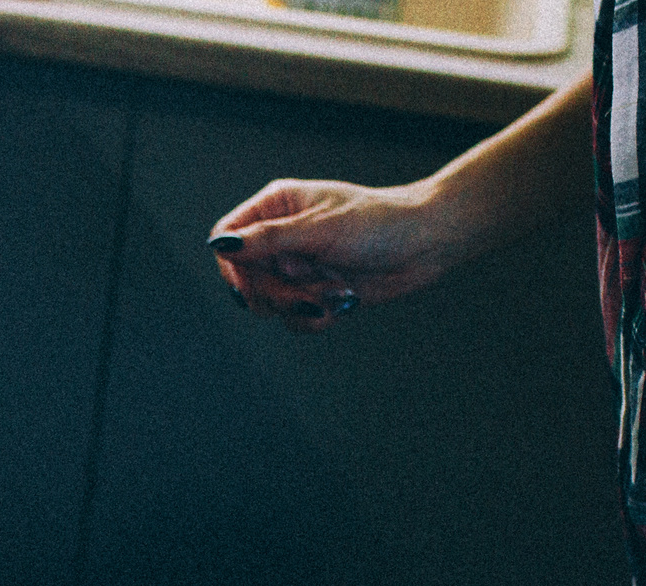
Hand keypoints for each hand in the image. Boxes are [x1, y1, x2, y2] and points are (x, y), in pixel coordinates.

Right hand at [208, 177, 480, 329]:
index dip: (232, 266)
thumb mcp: (320, 229)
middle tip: (306, 291)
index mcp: (277, 206)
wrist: (425, 244)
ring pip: (270, 304)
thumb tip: (220, 245)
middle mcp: (282, 237)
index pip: (228, 237)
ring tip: (337, 291)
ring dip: (303, 305)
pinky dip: (318, 317)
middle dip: (277, 293)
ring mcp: (298, 267)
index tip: (247, 285)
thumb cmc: (378, 223)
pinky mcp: (315, 292)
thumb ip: (268, 240)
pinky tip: (344, 301)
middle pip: (246, 278)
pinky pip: (295, 319)